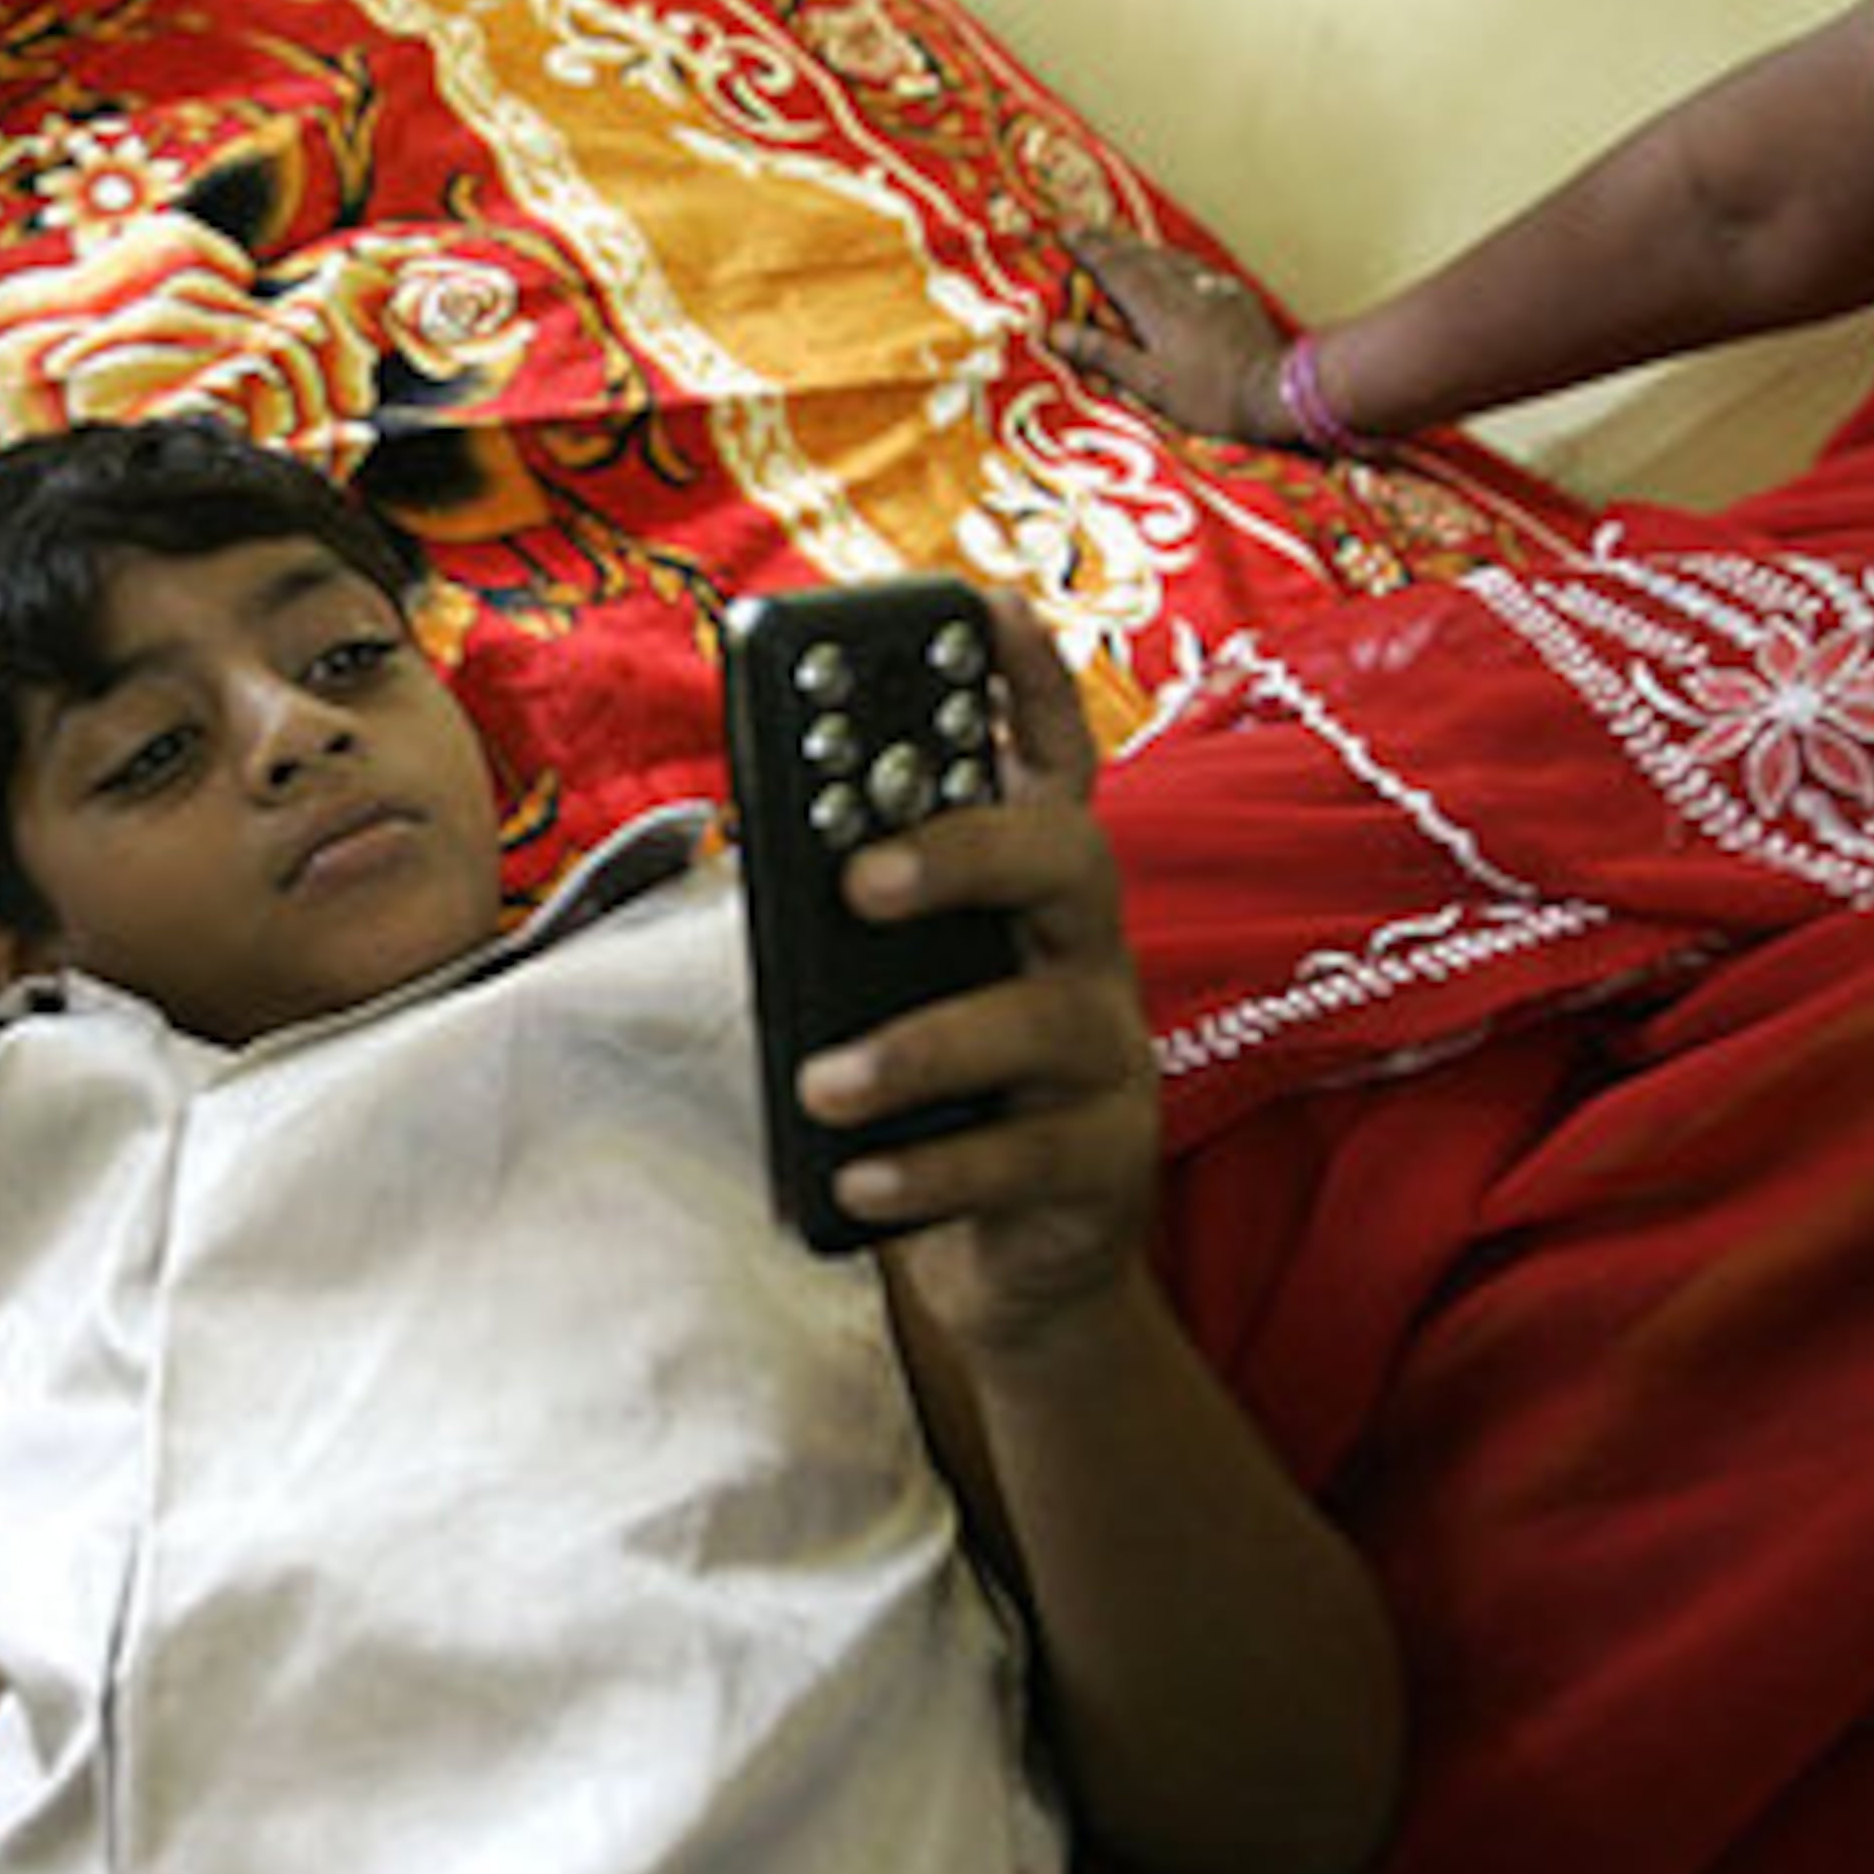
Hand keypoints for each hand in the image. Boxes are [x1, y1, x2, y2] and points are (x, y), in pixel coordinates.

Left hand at [795, 593, 1159, 1345]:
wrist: (1013, 1268)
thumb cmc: (934, 1102)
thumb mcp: (890, 993)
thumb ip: (846, 923)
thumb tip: (764, 847)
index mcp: (1030, 899)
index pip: (1050, 767)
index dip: (1032, 683)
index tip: (988, 605)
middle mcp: (1088, 958)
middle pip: (1071, 860)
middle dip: (967, 849)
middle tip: (858, 878)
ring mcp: (1108, 1061)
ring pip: (1040, 1022)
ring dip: (922, 1048)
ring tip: (822, 1083)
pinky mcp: (1104, 1166)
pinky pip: (1022, 1162)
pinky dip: (932, 1174)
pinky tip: (859, 1180)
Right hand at [1049, 227, 1294, 446]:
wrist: (1277, 391)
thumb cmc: (1209, 395)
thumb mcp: (1149, 382)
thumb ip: (1104, 353)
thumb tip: (1056, 331)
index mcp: (1157, 306)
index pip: (1114, 269)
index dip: (1087, 249)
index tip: (1064, 229)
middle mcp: (1184, 287)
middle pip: (1139, 255)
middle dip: (1107, 241)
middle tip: (1082, 227)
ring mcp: (1214, 288)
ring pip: (1169, 257)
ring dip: (1140, 247)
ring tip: (1122, 242)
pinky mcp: (1236, 297)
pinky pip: (1195, 268)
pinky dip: (1173, 261)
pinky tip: (1175, 266)